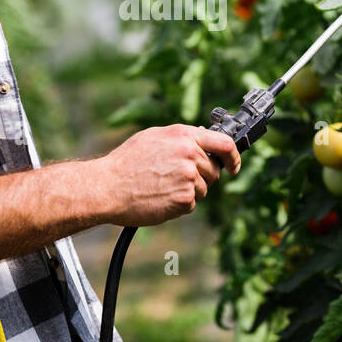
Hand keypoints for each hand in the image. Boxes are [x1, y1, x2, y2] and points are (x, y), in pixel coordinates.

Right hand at [102, 124, 240, 227]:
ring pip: (203, 189)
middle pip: (213, 171)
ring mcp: (189, 177)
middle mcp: (189, 153)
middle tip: (174, 180)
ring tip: (162, 188)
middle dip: (200, 177)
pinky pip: (191, 204)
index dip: (233, 157)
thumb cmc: (125, 163)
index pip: (224, 143)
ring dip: (188, 192)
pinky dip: (178, 205)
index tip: (233, 166)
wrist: (107, 187)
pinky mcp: (184, 199)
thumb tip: (202, 136)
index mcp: (183, 135)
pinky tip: (160, 198)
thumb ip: (180, 137)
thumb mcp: (153, 137)